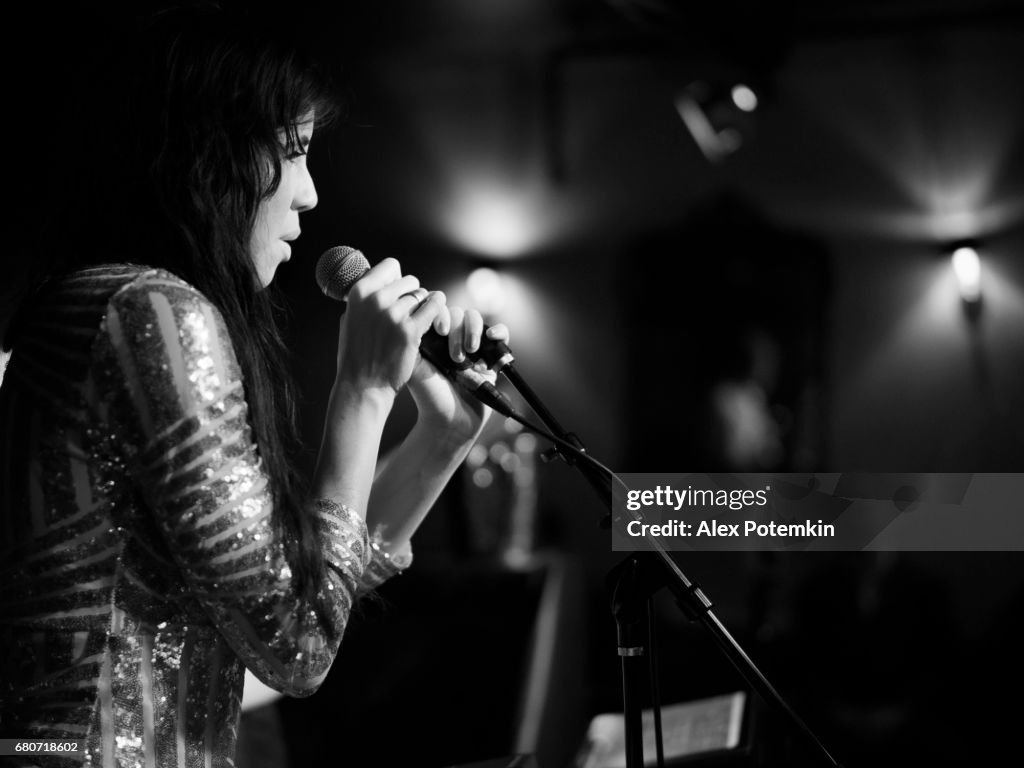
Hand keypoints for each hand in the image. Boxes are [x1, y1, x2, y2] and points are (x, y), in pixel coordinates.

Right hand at [334, 259, 448, 396]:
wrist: (363, 385)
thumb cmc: (356, 354)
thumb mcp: (351, 318)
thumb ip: (366, 299)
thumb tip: (381, 280)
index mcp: (360, 292)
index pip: (390, 266)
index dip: (397, 278)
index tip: (397, 290)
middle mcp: (377, 299)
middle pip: (410, 281)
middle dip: (411, 294)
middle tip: (408, 312)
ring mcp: (395, 314)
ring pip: (422, 296)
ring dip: (422, 307)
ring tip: (414, 323)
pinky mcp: (411, 330)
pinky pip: (434, 307)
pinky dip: (437, 309)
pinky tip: (437, 316)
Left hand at [407, 305, 510, 441]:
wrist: (450, 423)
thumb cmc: (429, 397)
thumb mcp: (413, 366)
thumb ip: (411, 339)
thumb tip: (414, 311)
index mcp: (432, 338)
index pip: (438, 310)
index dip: (441, 314)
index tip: (440, 330)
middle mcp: (451, 339)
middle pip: (458, 313)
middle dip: (458, 331)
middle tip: (455, 356)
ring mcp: (472, 347)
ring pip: (477, 319)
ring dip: (474, 330)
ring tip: (470, 353)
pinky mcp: (491, 358)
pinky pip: (500, 334)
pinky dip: (499, 332)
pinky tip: (492, 338)